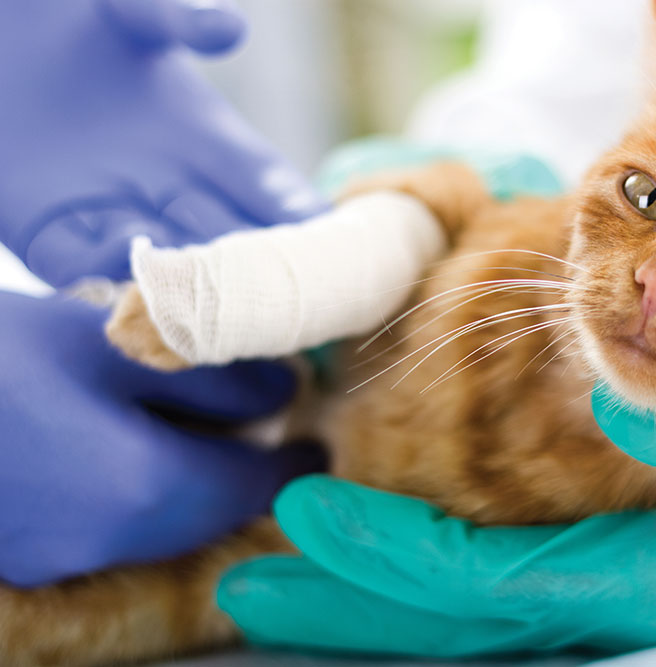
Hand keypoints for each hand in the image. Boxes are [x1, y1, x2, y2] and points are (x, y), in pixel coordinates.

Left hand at [0, 0, 328, 286]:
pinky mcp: (47, 231)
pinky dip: (103, 280)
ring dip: (185, 289)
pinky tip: (123, 289)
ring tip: (207, 310)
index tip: (324, 240)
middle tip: (284, 302)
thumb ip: (177, 20)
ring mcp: (112, 212)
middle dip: (255, 273)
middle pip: (228, 239)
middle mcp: (168, 183)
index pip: (266, 185)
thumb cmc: (70, 18)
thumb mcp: (127, 11)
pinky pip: (81, 267)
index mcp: (203, 136)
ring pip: (165, 266)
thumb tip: (230, 27)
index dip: (296, 214)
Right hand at [0, 290, 324, 586]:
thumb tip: (280, 393)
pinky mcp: (19, 550)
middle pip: (206, 510)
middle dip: (242, 472)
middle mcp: (107, 542)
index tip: (316, 444)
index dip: (289, 461)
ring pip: (158, 522)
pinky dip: (137, 491)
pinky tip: (127, 447)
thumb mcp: (107, 345)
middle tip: (265, 430)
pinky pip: (107, 525)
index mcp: (143, 490)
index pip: (250, 486)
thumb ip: (210, 374)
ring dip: (191, 482)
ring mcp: (56, 556)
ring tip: (204, 431)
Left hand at [218, 384, 655, 655]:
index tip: (309, 514)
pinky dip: (413, 579)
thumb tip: (621, 401)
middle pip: (451, 619)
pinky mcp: (585, 579)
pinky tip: (369, 557)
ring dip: (364, 601)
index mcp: (640, 576)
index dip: (395, 556)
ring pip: (458, 618)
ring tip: (274, 578)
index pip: (491, 580)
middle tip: (252, 571)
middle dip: (350, 600)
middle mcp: (597, 603)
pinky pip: (484, 595)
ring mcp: (585, 599)